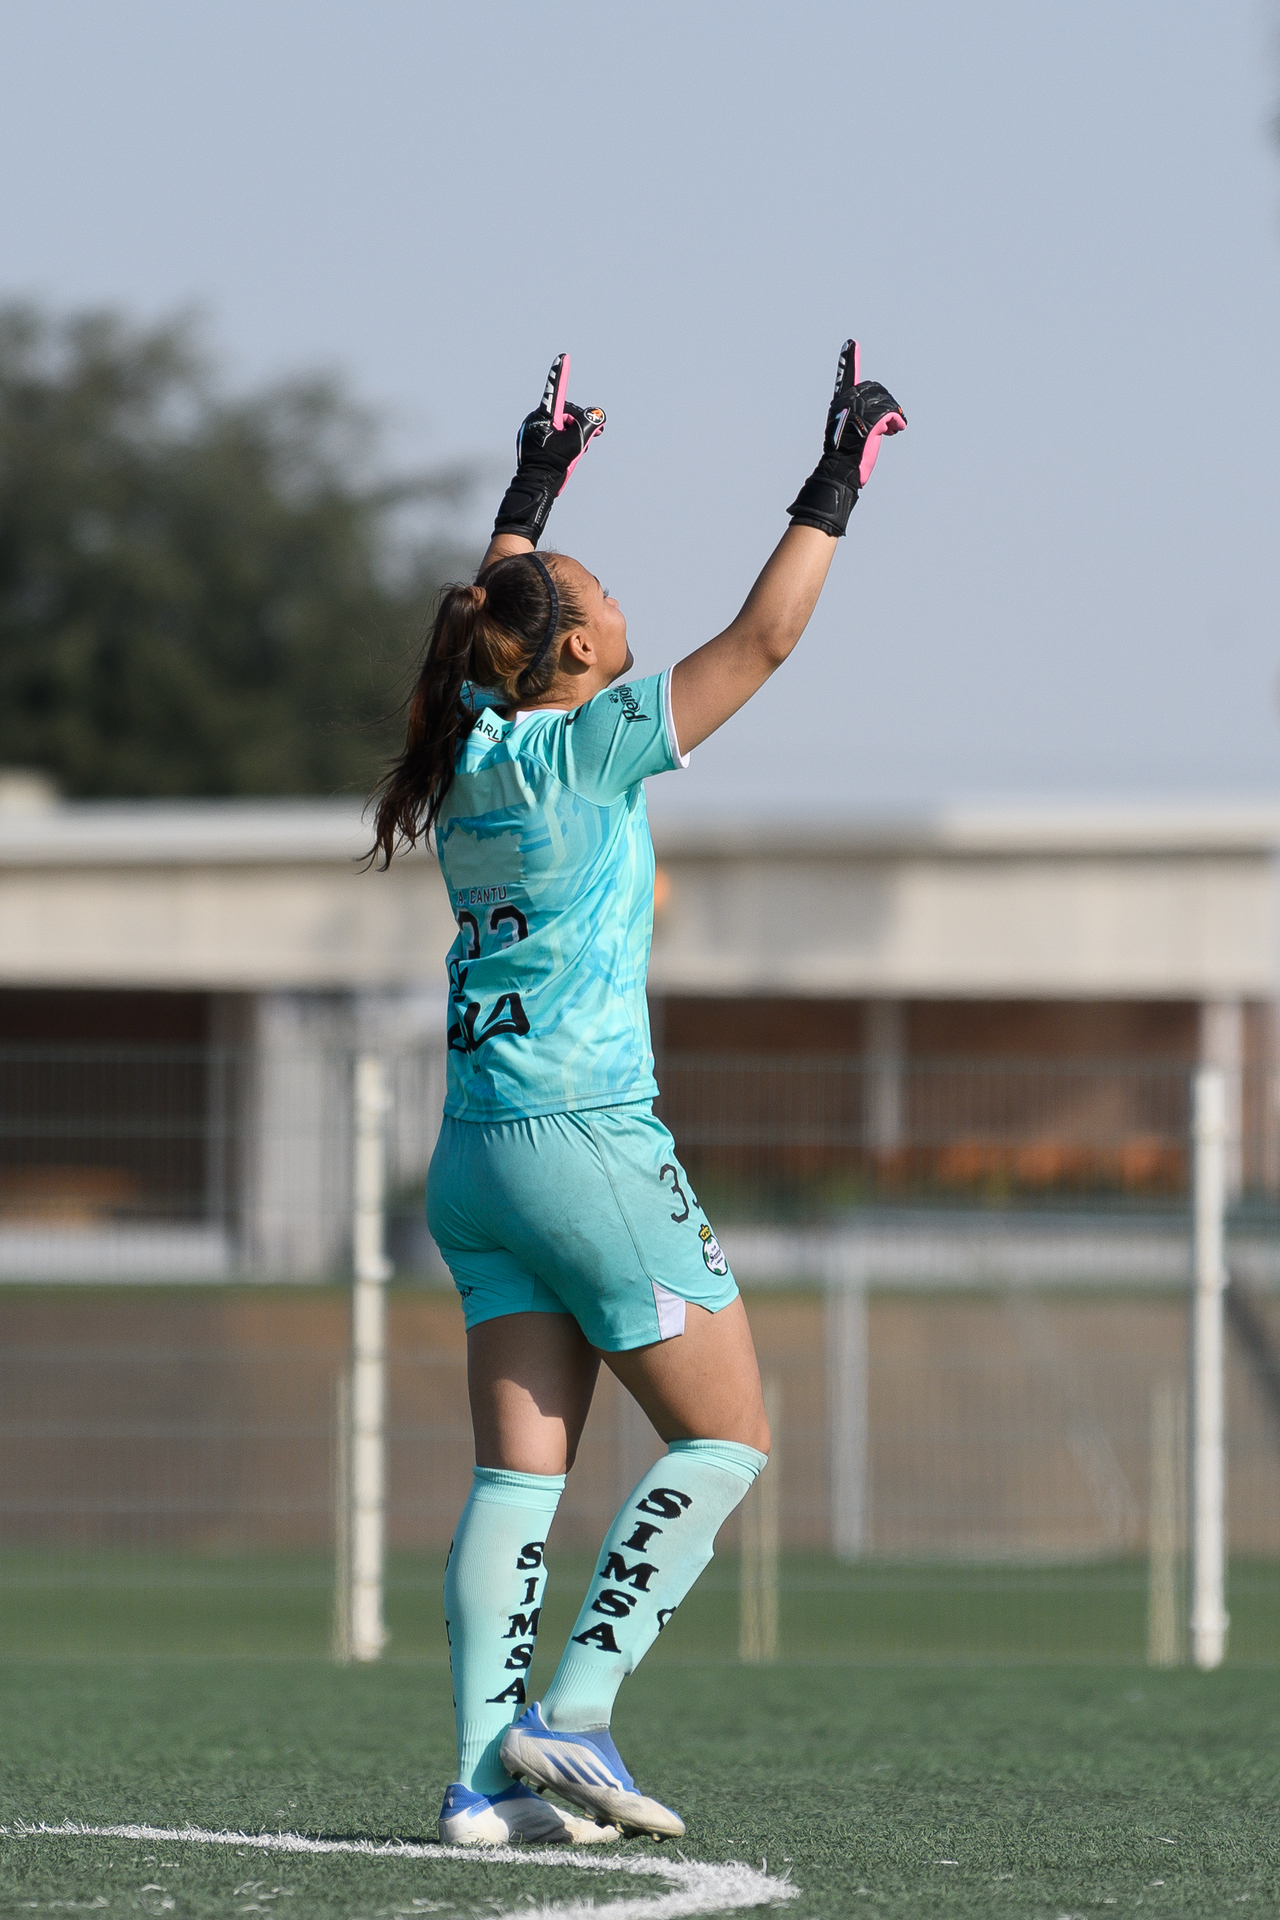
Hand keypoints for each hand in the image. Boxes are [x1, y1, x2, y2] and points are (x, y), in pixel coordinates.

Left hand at [492, 353, 605, 544]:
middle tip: (583, 442)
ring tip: (570, 454)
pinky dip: (560, 441)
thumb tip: (597, 416)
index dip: (561, 373)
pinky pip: (551, 434)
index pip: (556, 391)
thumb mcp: (577, 443)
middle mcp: (534, 419)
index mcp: (544, 416)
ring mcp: (531, 429)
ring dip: (570, 436)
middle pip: (564, 413)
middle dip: (576, 425)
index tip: (563, 357)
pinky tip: (560, 456)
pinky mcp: (530, 439)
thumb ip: (590, 424)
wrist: (535, 486)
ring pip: (559, 425)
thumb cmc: (554, 464)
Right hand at [787, 340, 905, 536]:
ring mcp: (857, 411)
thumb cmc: (848, 455)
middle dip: (887, 403)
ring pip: (885, 402)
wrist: (842, 471)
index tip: (851, 343)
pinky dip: (897, 421)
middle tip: (892, 420)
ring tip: (892, 428)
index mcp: (840, 403)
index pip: (846, 378)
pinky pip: (891, 413)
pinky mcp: (869, 421)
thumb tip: (886, 415)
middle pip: (875, 389)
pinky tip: (896, 429)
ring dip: (893, 415)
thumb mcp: (853, 431)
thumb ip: (863, 416)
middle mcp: (846, 403)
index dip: (849, 361)